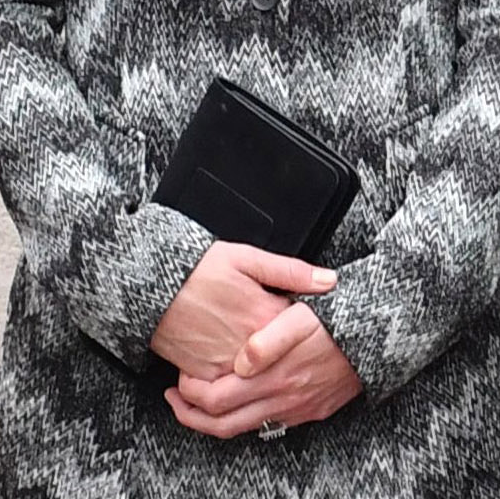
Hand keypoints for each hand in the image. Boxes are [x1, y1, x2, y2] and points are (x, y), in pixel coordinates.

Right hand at [150, 241, 337, 380]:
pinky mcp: (203, 376)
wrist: (153, 286)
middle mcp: (251, 349)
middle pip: (282, 362)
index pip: (301, 332)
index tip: (295, 320)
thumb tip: (330, 281)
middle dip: (284, 354)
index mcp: (266, 317)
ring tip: (250, 353)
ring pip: (257, 381)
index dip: (301, 326)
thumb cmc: (198, 269)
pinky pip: (227, 392)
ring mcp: (227, 366)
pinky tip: (234, 367)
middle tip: (263, 335)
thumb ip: (291, 271)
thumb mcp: (247, 259)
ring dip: (261, 372)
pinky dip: (234, 383)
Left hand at [164, 302, 362, 438]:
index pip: (217, 400)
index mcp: (276, 377)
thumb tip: (240, 363)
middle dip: (191, 415)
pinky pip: (268, 424)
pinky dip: (243, 418)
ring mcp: (298, 410)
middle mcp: (284, 401)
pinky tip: (237, 402)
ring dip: (214, 420)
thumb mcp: (300, 318)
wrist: (376, 337)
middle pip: (224, 424)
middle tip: (174, 399)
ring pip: (244, 429)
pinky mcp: (310, 411)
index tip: (179, 379)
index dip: (191, 394)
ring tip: (195, 405)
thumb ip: (268, 341)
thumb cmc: (333, 322)